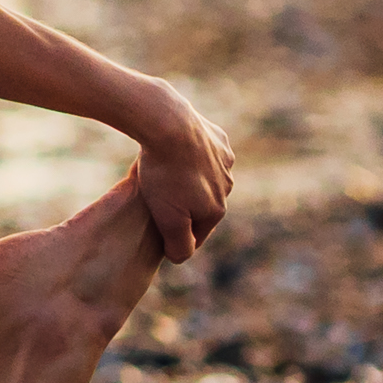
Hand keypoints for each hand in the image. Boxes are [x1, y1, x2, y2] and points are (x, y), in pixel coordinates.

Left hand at [124, 80, 234, 261]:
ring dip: (185, 179)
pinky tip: (172, 150)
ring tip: (161, 173)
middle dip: (181, 205)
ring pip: (204, 178)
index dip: (173, 233)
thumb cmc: (164, 174)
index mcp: (217, 210)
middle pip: (201, 205)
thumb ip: (179, 243)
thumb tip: (181, 257)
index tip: (153, 223)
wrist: (169, 125)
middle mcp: (228, 187)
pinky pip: (203, 153)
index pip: (196, 234)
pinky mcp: (218, 139)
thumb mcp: (167, 217)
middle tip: (154, 196)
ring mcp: (225, 162)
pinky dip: (188, 155)